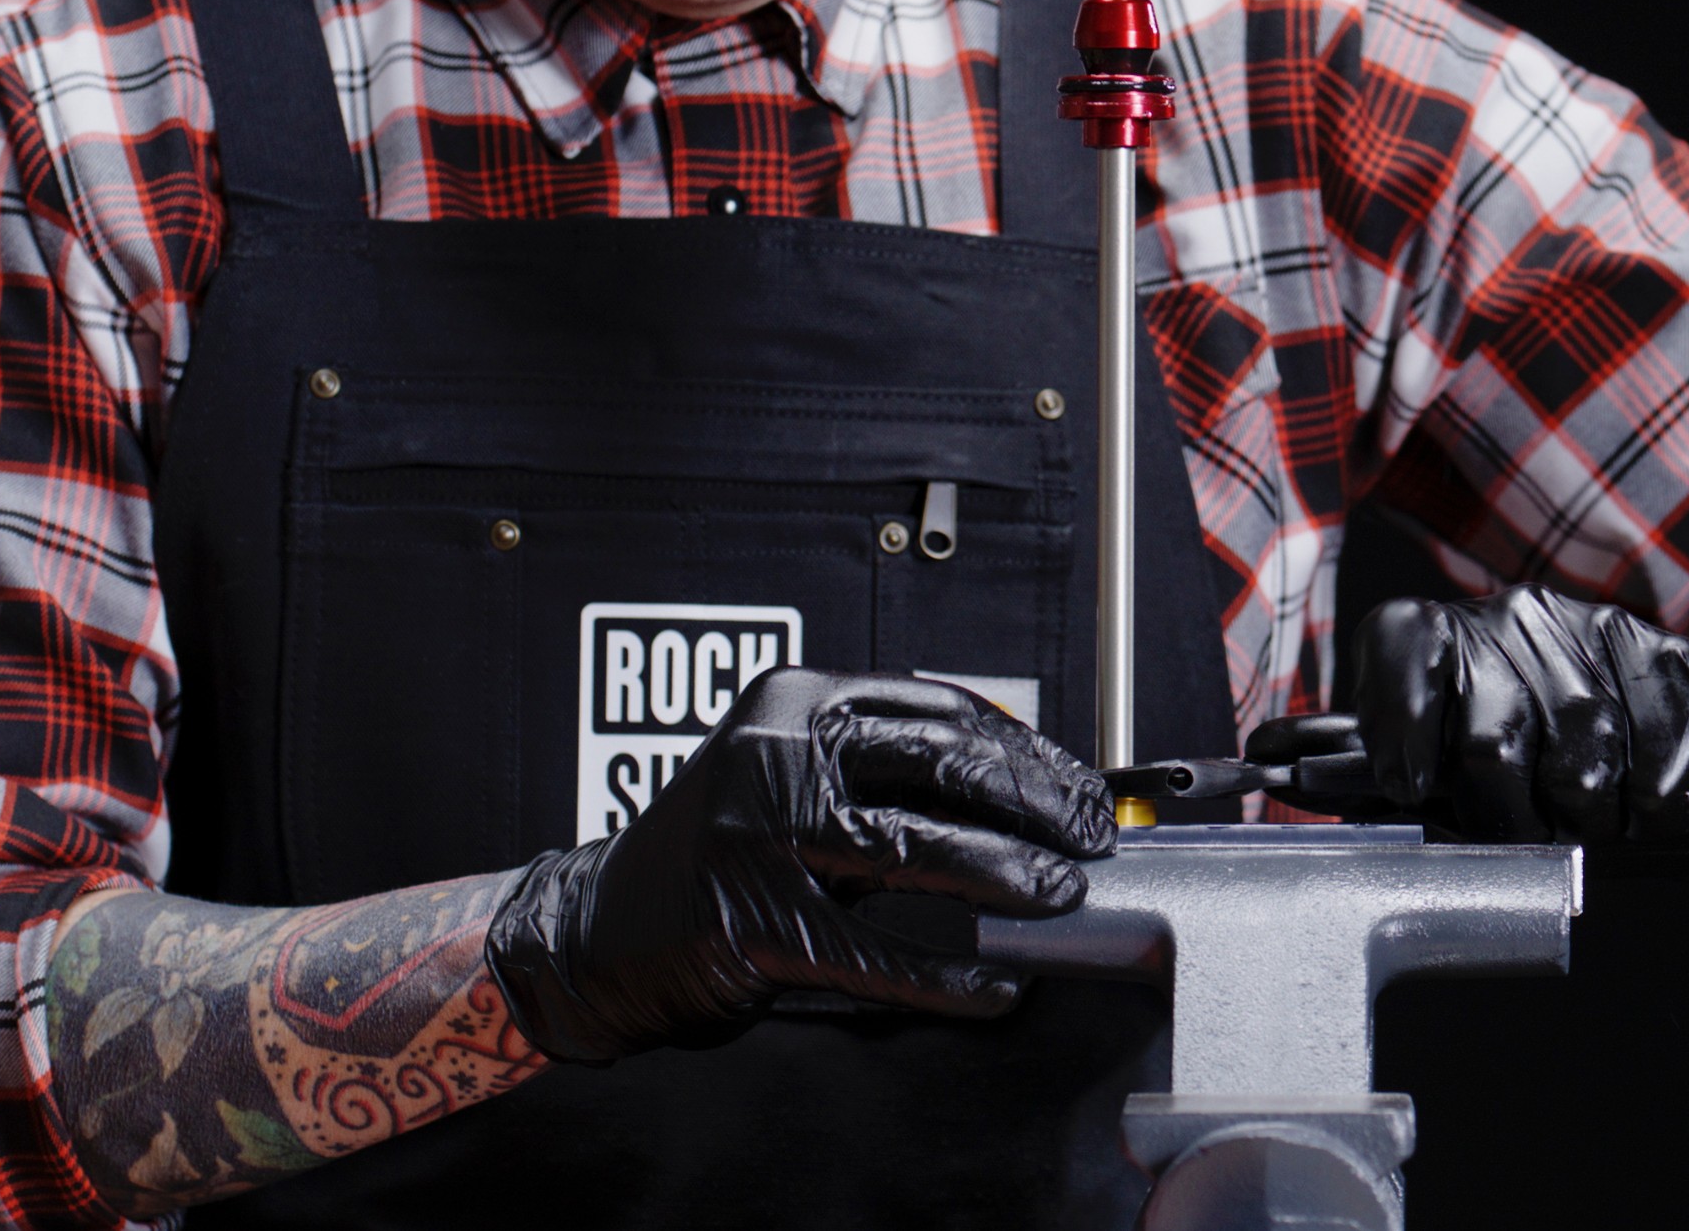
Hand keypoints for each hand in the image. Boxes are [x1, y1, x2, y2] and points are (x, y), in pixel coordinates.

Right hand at [487, 669, 1115, 1063]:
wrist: (599, 928)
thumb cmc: (717, 852)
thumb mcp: (792, 774)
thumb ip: (883, 768)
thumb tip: (1022, 788)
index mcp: (796, 702)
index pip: (940, 709)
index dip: (1025, 749)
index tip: (1077, 782)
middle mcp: (778, 756)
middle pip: (944, 767)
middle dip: (1038, 804)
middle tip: (1090, 836)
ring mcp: (762, 838)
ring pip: (919, 849)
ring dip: (1009, 876)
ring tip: (1059, 893)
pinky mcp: (755, 924)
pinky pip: (875, 953)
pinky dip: (946, 976)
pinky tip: (993, 986)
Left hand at [1259, 587, 1688, 874]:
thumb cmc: (1563, 786)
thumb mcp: (1460, 780)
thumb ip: (1373, 770)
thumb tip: (1265, 758)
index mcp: (1460, 636)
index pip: (1402, 643)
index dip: (1398, 726)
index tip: (1411, 786)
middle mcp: (1526, 616)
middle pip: (1489, 735)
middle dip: (1509, 815)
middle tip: (1531, 832)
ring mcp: (1611, 634)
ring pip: (1579, 758)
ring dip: (1590, 818)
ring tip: (1597, 817)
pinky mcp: (1688, 668)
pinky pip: (1657, 762)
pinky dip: (1655, 806)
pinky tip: (1656, 800)